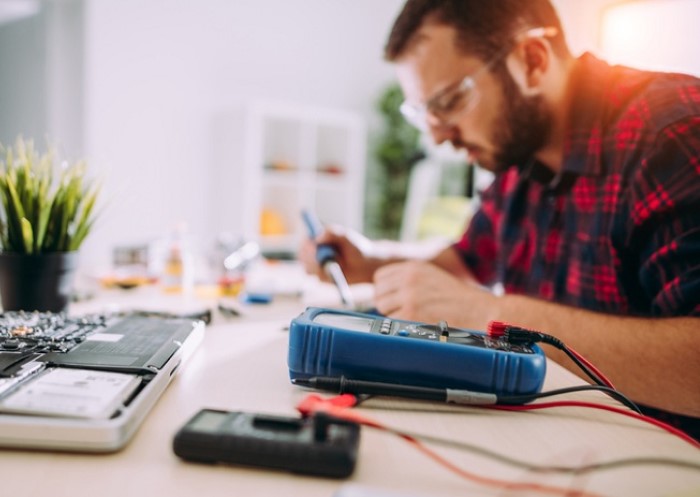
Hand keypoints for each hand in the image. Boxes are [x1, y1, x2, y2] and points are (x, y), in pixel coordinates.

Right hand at [297, 226, 375, 283]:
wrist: (367, 265)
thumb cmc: (357, 248)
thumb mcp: (347, 237)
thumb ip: (333, 232)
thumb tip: (317, 238)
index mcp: (319, 239)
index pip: (305, 242)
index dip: (306, 245)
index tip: (313, 248)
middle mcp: (315, 252)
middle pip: (302, 256)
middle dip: (310, 259)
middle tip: (321, 260)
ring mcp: (317, 266)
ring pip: (308, 269)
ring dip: (320, 268)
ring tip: (338, 264)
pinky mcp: (322, 277)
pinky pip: (319, 278)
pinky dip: (327, 276)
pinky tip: (338, 272)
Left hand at [373, 260, 496, 328]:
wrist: (478, 311)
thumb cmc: (456, 299)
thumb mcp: (431, 277)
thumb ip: (407, 279)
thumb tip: (378, 291)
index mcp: (413, 267)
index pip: (380, 277)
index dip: (385, 290)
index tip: (394, 299)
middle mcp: (408, 278)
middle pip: (378, 293)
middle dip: (387, 304)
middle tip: (404, 311)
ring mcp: (408, 295)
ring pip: (382, 307)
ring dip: (393, 315)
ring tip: (413, 317)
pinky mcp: (410, 313)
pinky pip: (391, 321)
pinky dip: (400, 326)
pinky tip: (417, 324)